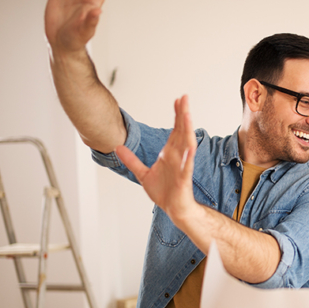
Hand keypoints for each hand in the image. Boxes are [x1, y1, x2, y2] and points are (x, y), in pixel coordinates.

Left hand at [116, 95, 197, 223]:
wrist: (174, 209)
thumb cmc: (164, 193)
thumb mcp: (142, 174)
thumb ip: (131, 160)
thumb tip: (118, 147)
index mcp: (169, 154)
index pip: (175, 130)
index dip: (177, 115)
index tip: (178, 101)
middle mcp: (177, 156)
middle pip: (181, 131)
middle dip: (183, 114)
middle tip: (185, 98)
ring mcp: (181, 165)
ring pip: (185, 143)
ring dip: (187, 129)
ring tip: (187, 114)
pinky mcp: (184, 178)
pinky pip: (186, 165)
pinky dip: (188, 155)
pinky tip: (190, 145)